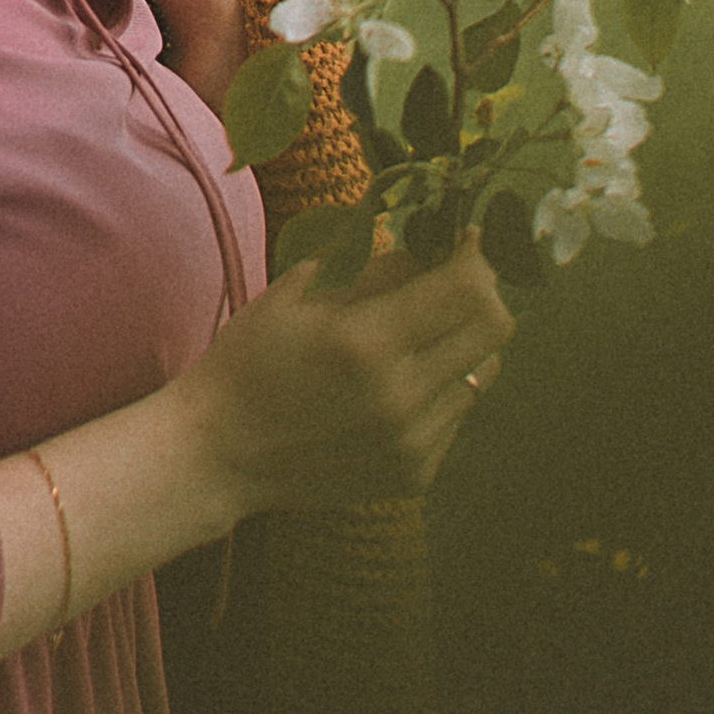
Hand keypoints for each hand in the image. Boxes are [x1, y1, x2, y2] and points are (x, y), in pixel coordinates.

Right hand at [172, 230, 513, 524]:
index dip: (476, 254)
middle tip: (453, 279)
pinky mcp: (416, 474)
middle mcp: (401, 396)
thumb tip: (432, 247)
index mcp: (366, 342)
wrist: (219, 455)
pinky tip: (397, 385)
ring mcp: (413, 442)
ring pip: (483, 371)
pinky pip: (457, 413)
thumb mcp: (299, 295)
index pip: (466, 287)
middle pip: (494, 327)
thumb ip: (375, 268)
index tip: (464, 239)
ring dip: (464, 342)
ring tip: (420, 336)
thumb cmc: (249, 362)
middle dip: (483, 291)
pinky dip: (442, 387)